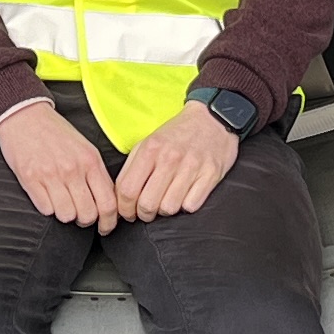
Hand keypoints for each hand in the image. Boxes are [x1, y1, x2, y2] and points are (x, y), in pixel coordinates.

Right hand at [0, 98, 121, 230]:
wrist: (25, 116)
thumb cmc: (55, 132)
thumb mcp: (84, 148)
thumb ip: (96, 173)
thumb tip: (107, 200)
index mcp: (90, 161)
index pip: (108, 203)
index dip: (109, 222)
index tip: (105, 227)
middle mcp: (73, 169)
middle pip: (87, 214)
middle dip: (85, 221)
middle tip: (80, 216)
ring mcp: (51, 175)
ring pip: (66, 215)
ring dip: (65, 214)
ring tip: (62, 203)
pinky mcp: (30, 179)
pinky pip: (45, 209)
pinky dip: (47, 208)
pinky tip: (47, 196)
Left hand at [111, 97, 243, 222]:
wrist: (212, 119)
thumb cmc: (178, 134)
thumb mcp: (149, 142)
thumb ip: (133, 167)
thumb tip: (121, 196)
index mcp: (150, 149)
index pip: (127, 190)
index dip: (124, 208)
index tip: (128, 212)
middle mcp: (170, 158)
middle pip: (147, 204)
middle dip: (144, 214)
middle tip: (147, 211)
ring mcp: (191, 167)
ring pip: (169, 208)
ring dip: (165, 210)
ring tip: (167, 201)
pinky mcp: (211, 175)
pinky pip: (191, 206)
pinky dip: (186, 206)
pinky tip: (185, 196)